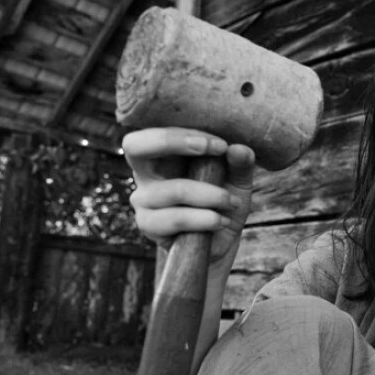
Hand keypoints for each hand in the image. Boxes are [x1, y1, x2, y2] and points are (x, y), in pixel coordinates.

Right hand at [123, 127, 254, 269]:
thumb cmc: (224, 204)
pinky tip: (222, 221)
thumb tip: (239, 148)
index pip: (156, 130)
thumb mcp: (238, 182)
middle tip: (216, 148)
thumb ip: (240, 164)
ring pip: (171, 189)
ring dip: (208, 194)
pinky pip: (173, 218)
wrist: (220, 244)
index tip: (222, 145)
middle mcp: (147, 174)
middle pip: (134, 145)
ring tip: (232, 202)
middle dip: (173, 141)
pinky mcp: (148, 225)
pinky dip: (203, 219)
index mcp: (163, 155)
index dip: (184, 133)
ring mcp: (144, 200)